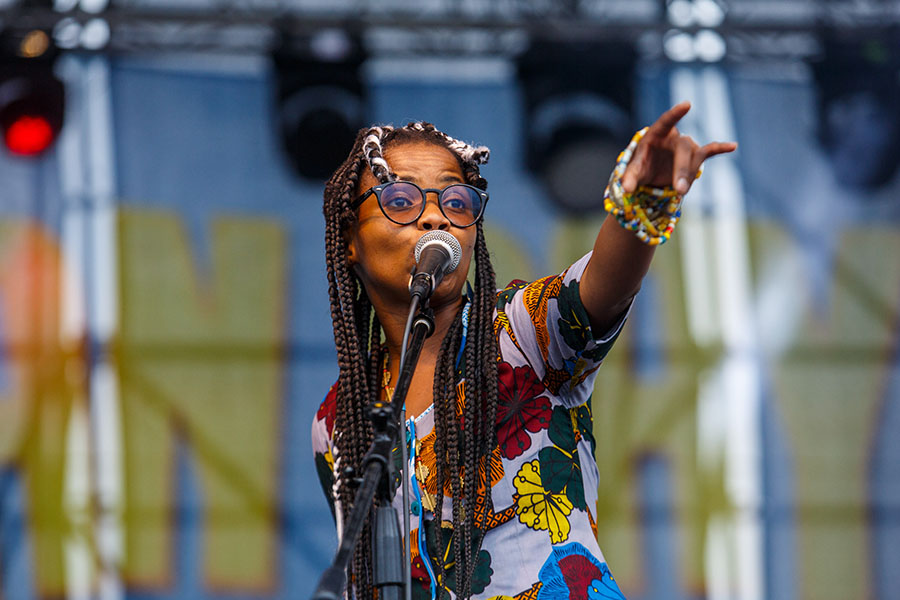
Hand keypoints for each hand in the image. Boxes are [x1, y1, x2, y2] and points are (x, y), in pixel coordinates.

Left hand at [620, 101, 737, 194]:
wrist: (650, 172)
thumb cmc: (640, 166)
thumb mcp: (632, 171)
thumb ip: (629, 178)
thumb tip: (625, 188)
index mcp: (655, 134)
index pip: (666, 121)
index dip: (675, 114)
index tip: (687, 104)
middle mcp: (673, 137)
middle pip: (683, 148)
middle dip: (682, 169)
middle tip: (680, 190)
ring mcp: (686, 146)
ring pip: (693, 158)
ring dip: (689, 175)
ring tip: (680, 192)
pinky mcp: (695, 156)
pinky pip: (709, 151)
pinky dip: (720, 149)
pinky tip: (733, 146)